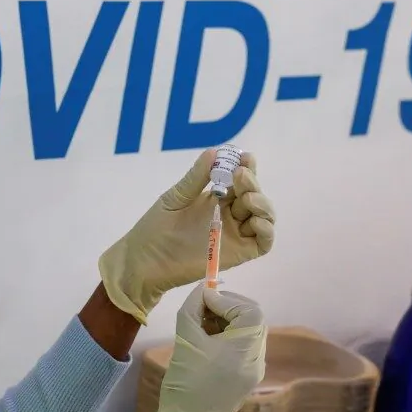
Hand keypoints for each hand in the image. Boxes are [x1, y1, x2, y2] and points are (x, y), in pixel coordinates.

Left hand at [98, 149, 274, 323]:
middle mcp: (229, 214)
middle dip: (252, 183)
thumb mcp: (176, 197)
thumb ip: (196, 178)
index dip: (247, 167)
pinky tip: (255, 221)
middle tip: (240, 176)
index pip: (240, 180)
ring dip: (262, 204)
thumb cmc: (156, 228)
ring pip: (263, 217)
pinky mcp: (237, 254)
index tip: (245, 157)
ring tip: (247, 198)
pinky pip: (262, 243)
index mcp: (216, 198)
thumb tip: (215, 151)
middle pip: (254, 196)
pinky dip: (266, 230)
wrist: (145, 261)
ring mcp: (235, 234)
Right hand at [135, 285, 266, 411]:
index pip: (249, 310)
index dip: (226, 299)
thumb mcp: (185, 340)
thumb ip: (193, 309)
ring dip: (225, 321)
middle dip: (227, 307)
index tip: (202, 299)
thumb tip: (202, 289)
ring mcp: (253, 370)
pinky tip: (205, 339)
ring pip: (246, 332)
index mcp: (248, 350)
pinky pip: (241, 347)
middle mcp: (257, 359)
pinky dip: (226, 336)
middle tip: (202, 306)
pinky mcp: (244, 378)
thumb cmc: (186, 383)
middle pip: (252, 319)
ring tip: (200, 323)